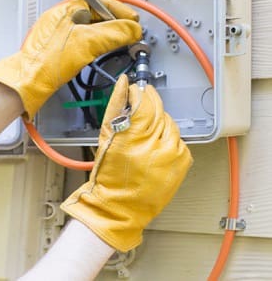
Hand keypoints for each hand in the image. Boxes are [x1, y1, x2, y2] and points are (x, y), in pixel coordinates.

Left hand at [0, 0, 141, 116]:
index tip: (133, 22)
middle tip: (130, 34)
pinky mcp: (60, 46)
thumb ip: (113, 33)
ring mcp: (60, 32)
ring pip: (91, 28)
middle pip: (97, 14)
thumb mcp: (87, 43)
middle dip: (116, 24)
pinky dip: (96, 43)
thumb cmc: (47, 61)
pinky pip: (83, 39)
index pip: (101, 1)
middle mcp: (63, 17)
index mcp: (67, 9)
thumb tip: (133, 29)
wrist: (28, 82)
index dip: (120, 11)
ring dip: (107, 35)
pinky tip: (101, 51)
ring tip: (119, 43)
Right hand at [60, 74, 192, 251]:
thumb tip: (123, 83)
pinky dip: (167, 138)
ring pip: (169, 123)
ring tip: (144, 136)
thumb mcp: (106, 137)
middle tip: (137, 111)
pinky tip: (154, 147)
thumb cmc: (110, 175)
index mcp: (134, 138)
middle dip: (148, 107)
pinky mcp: (184, 161)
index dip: (138, 93)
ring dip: (158, 123)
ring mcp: (174, 154)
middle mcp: (158, 145)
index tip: (133, 90)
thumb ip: (115, 107)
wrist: (121, 206)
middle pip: (159, 110)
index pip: (144, 102)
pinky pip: (177, 138)